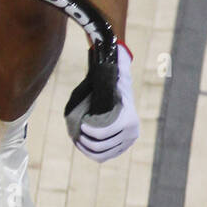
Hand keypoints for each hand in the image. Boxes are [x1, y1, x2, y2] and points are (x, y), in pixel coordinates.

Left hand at [64, 42, 138, 161]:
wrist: (118, 90)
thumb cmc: (112, 80)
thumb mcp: (114, 72)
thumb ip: (116, 62)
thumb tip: (114, 49)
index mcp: (129, 119)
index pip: (105, 133)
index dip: (89, 132)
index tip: (80, 125)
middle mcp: (131, 133)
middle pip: (102, 145)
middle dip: (85, 141)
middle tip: (75, 133)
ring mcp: (126, 142)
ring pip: (101, 154)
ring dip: (86, 149)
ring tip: (76, 139)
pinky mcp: (120, 148)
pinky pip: (104, 157)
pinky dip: (91, 154)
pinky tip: (82, 145)